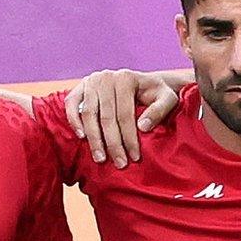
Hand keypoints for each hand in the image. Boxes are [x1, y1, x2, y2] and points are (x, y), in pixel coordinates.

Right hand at [67, 70, 181, 166]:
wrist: (144, 81)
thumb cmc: (157, 93)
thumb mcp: (168, 98)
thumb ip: (159, 110)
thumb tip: (143, 127)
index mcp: (126, 78)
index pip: (125, 114)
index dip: (129, 138)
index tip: (134, 157)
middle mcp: (106, 78)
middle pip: (106, 116)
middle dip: (113, 143)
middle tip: (119, 163)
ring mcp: (91, 81)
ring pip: (88, 114)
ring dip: (94, 138)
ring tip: (101, 158)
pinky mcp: (80, 86)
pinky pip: (72, 104)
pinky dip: (74, 121)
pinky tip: (81, 137)